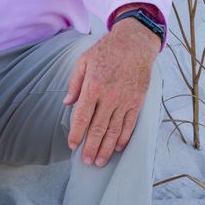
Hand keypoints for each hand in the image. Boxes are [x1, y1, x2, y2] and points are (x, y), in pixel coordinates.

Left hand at [63, 19, 158, 166]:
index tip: (72, 145)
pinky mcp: (137, 101)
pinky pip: (130, 124)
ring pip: (114, 130)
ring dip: (106, 148)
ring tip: (100, 161)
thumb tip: (67, 103)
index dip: (76, 133)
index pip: (82, 116)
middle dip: (91, 147)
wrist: (134, 43)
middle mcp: (109, 96)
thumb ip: (74, 83)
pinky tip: (117, 148)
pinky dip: (124, 138)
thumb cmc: (106, 51)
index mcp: (93, 86)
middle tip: (86, 161)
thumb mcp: (84, 61)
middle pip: (98, 128)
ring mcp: (125, 100)